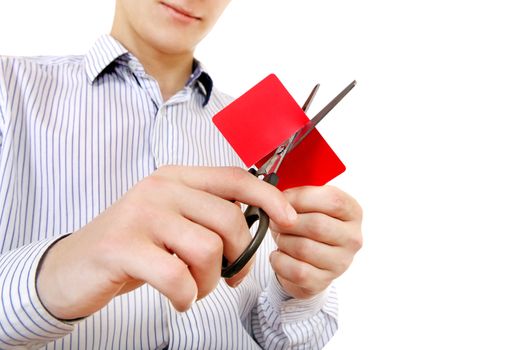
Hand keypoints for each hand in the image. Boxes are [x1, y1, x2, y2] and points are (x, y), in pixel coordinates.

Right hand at [36, 166, 296, 318]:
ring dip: (209, 281)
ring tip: (194, 288)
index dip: (268, 197)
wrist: (74, 267)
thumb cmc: (134, 246)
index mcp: (177, 178)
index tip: (288, 219)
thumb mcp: (174, 219)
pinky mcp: (122, 247)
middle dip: (239, 257)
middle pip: (229, 220)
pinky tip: (177, 297)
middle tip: (227, 276)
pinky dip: (185, 296)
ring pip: (208, 249)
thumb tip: (258, 220)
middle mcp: (160, 189)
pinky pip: (178, 276)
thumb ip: (209, 213)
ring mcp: (140, 215)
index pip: (234, 178)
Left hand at [269, 186, 362, 298]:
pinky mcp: (323, 282)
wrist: (308, 260)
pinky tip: (279, 255)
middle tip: (276, 220)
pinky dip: (279, 261)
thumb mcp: (309, 204)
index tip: (283, 199)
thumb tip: (279, 200)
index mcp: (352, 213)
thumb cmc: (308, 226)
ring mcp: (340, 263)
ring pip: (304, 248)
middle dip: (288, 221)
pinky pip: (295, 270)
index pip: (332, 200)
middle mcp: (352, 238)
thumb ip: (298, 197)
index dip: (302, 198)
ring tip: (281, 237)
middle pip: (317, 225)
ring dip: (283, 241)